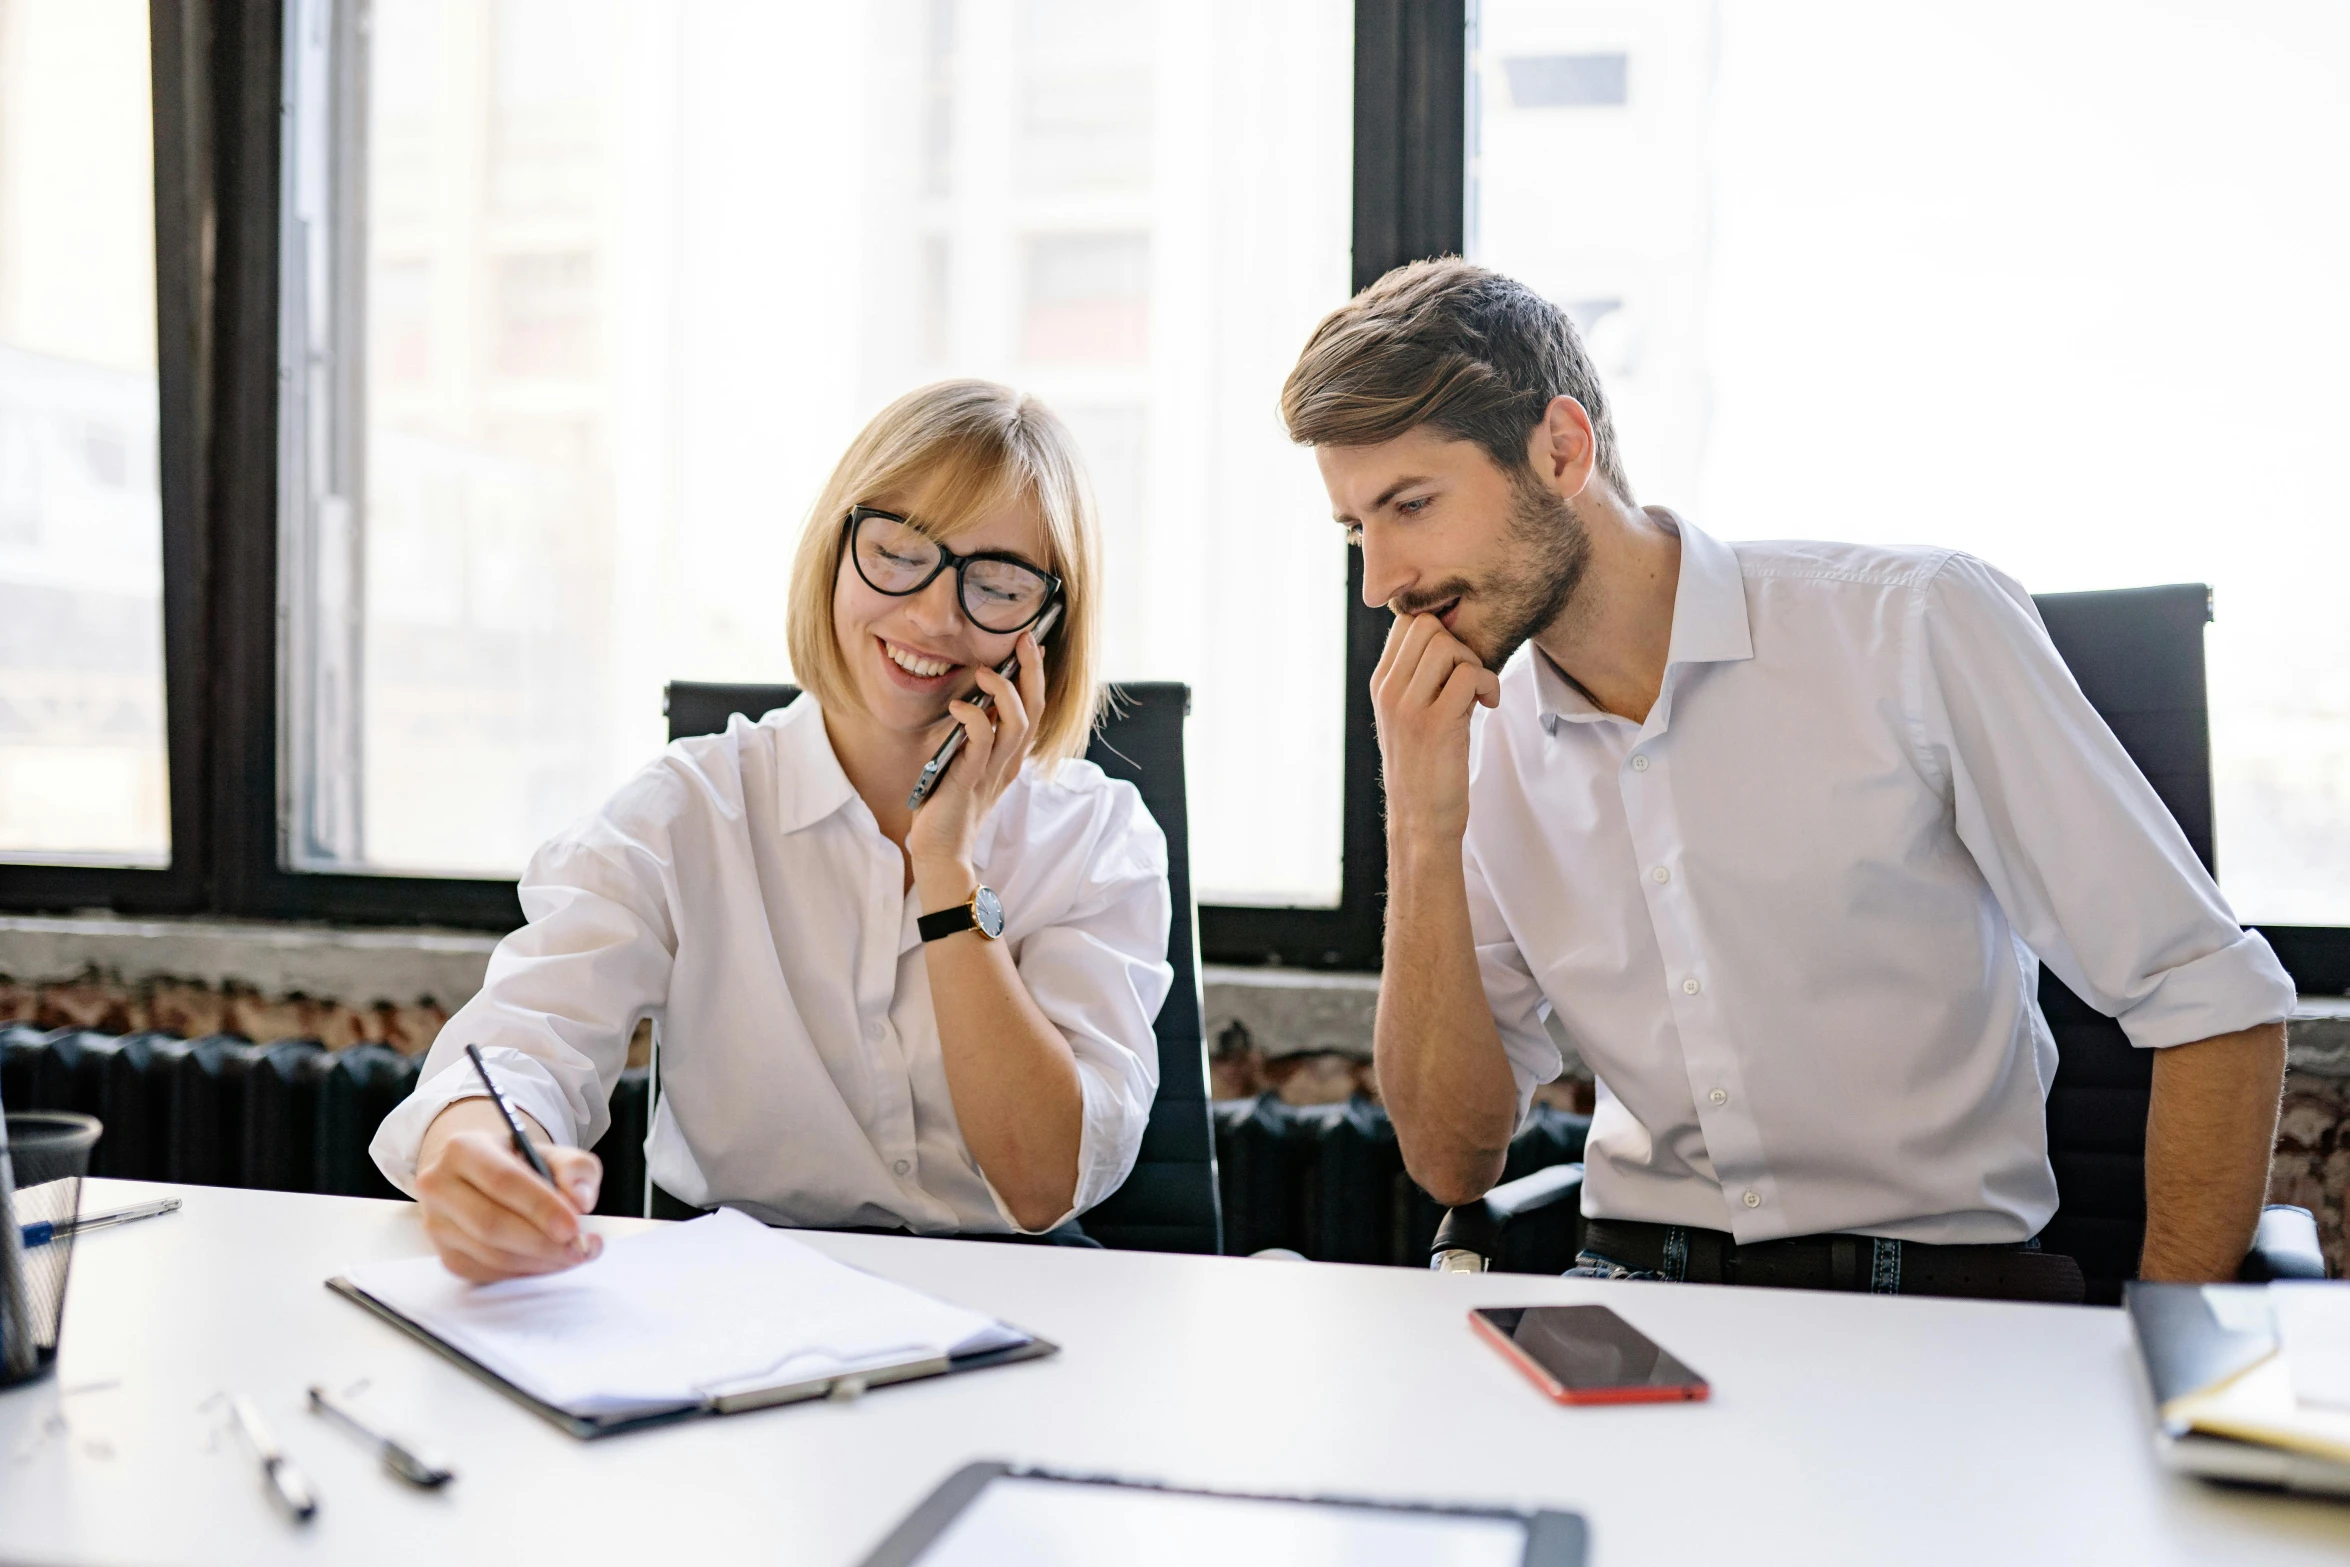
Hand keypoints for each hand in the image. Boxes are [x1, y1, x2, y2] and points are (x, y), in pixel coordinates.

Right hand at [413, 1098, 603, 1282]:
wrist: (483, 1179)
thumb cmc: (521, 1165)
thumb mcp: (553, 1153)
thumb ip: (575, 1168)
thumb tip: (580, 1200)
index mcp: (464, 1148)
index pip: (502, 1180)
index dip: (540, 1207)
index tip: (574, 1226)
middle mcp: (439, 1185)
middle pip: (491, 1224)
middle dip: (542, 1242)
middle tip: (579, 1248)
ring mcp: (436, 1224)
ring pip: (490, 1254)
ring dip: (538, 1261)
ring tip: (572, 1255)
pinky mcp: (445, 1255)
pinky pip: (487, 1272)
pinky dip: (524, 1272)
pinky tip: (548, 1261)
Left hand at [905, 630, 1046, 879]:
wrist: (940, 850)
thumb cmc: (947, 805)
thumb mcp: (964, 760)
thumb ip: (973, 735)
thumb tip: (972, 698)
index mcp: (1009, 756)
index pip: (1033, 709)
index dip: (1034, 676)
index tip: (1027, 644)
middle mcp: (1008, 762)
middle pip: (1035, 710)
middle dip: (1031, 672)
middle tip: (1022, 641)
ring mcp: (992, 772)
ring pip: (1017, 724)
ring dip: (1003, 692)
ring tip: (984, 671)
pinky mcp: (970, 779)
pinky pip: (981, 743)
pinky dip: (973, 719)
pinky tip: (959, 707)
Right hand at [1372, 612, 1500, 845]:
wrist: (1421, 817)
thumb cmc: (1424, 766)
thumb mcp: (1408, 716)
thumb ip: (1419, 678)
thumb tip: (1448, 638)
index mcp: (1381, 685)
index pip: (1405, 623)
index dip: (1439, 630)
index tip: (1455, 661)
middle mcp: (1388, 691)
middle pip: (1426, 626)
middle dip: (1457, 644)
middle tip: (1467, 677)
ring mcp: (1409, 707)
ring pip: (1448, 646)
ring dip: (1474, 664)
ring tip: (1477, 693)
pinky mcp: (1437, 723)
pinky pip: (1470, 674)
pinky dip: (1489, 684)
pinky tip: (1489, 704)